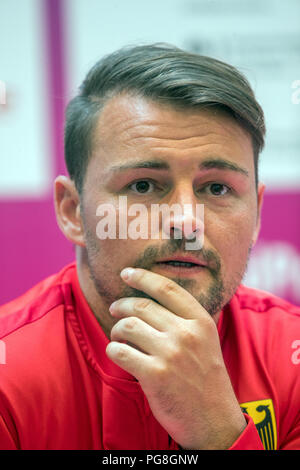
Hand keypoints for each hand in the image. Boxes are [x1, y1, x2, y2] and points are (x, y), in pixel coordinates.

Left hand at [106, 267, 245, 448]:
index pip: (167, 288)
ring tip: (118, 335)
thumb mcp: (206, 340)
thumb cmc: (205, 377)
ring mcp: (170, 354)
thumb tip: (151, 297)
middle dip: (122, 305)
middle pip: (142, 306)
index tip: (127, 272)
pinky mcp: (154, 375)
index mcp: (200, 321)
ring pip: (127, 326)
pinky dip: (113, 349)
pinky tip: (118, 352)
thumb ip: (184, 318)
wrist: (214, 419)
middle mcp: (186, 333)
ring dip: (116, 329)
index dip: (143, 276)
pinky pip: (119, 351)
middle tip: (114, 309)